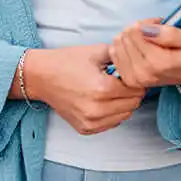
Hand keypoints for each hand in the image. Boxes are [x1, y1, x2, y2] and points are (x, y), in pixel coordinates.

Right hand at [22, 45, 146, 135]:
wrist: (41, 76)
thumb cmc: (67, 61)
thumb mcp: (97, 52)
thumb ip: (122, 56)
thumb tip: (139, 59)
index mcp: (102, 88)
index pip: (136, 89)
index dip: (137, 78)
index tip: (131, 72)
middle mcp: (97, 109)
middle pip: (133, 104)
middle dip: (133, 91)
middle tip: (123, 80)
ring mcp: (90, 122)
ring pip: (125, 115)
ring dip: (124, 103)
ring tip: (113, 90)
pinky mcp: (85, 129)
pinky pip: (111, 123)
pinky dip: (113, 113)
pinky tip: (104, 100)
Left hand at [110, 20, 180, 90]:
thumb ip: (170, 34)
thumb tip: (146, 30)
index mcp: (159, 64)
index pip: (137, 35)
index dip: (144, 24)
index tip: (157, 24)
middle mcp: (144, 74)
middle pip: (126, 40)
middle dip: (136, 29)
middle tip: (152, 30)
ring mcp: (136, 79)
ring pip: (118, 47)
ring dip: (129, 37)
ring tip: (145, 37)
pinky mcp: (131, 80)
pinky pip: (115, 57)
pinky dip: (122, 47)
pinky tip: (134, 45)